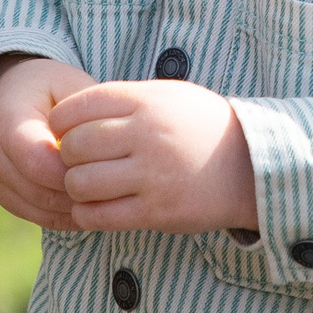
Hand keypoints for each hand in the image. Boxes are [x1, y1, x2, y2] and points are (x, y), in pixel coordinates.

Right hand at [0, 53, 94, 229]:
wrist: (12, 97)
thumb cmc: (47, 88)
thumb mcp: (67, 82)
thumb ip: (86, 106)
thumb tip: (109, 137)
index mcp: (8, 123)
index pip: (38, 162)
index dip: (74, 169)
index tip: (107, 162)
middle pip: (42, 192)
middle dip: (82, 192)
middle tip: (116, 186)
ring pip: (43, 210)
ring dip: (78, 208)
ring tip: (111, 196)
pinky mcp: (6, 198)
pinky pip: (41, 218)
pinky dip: (70, 216)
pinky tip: (95, 203)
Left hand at [51, 79, 258, 234]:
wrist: (251, 166)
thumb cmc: (203, 126)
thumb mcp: (169, 96)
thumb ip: (125, 101)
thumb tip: (72, 117)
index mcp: (147, 102)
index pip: (79, 107)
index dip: (61, 121)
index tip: (64, 131)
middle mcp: (147, 136)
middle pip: (74, 146)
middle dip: (67, 156)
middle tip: (77, 161)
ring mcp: (152, 176)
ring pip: (81, 183)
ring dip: (75, 187)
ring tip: (86, 186)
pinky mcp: (156, 212)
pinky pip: (99, 216)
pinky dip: (86, 214)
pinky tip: (94, 208)